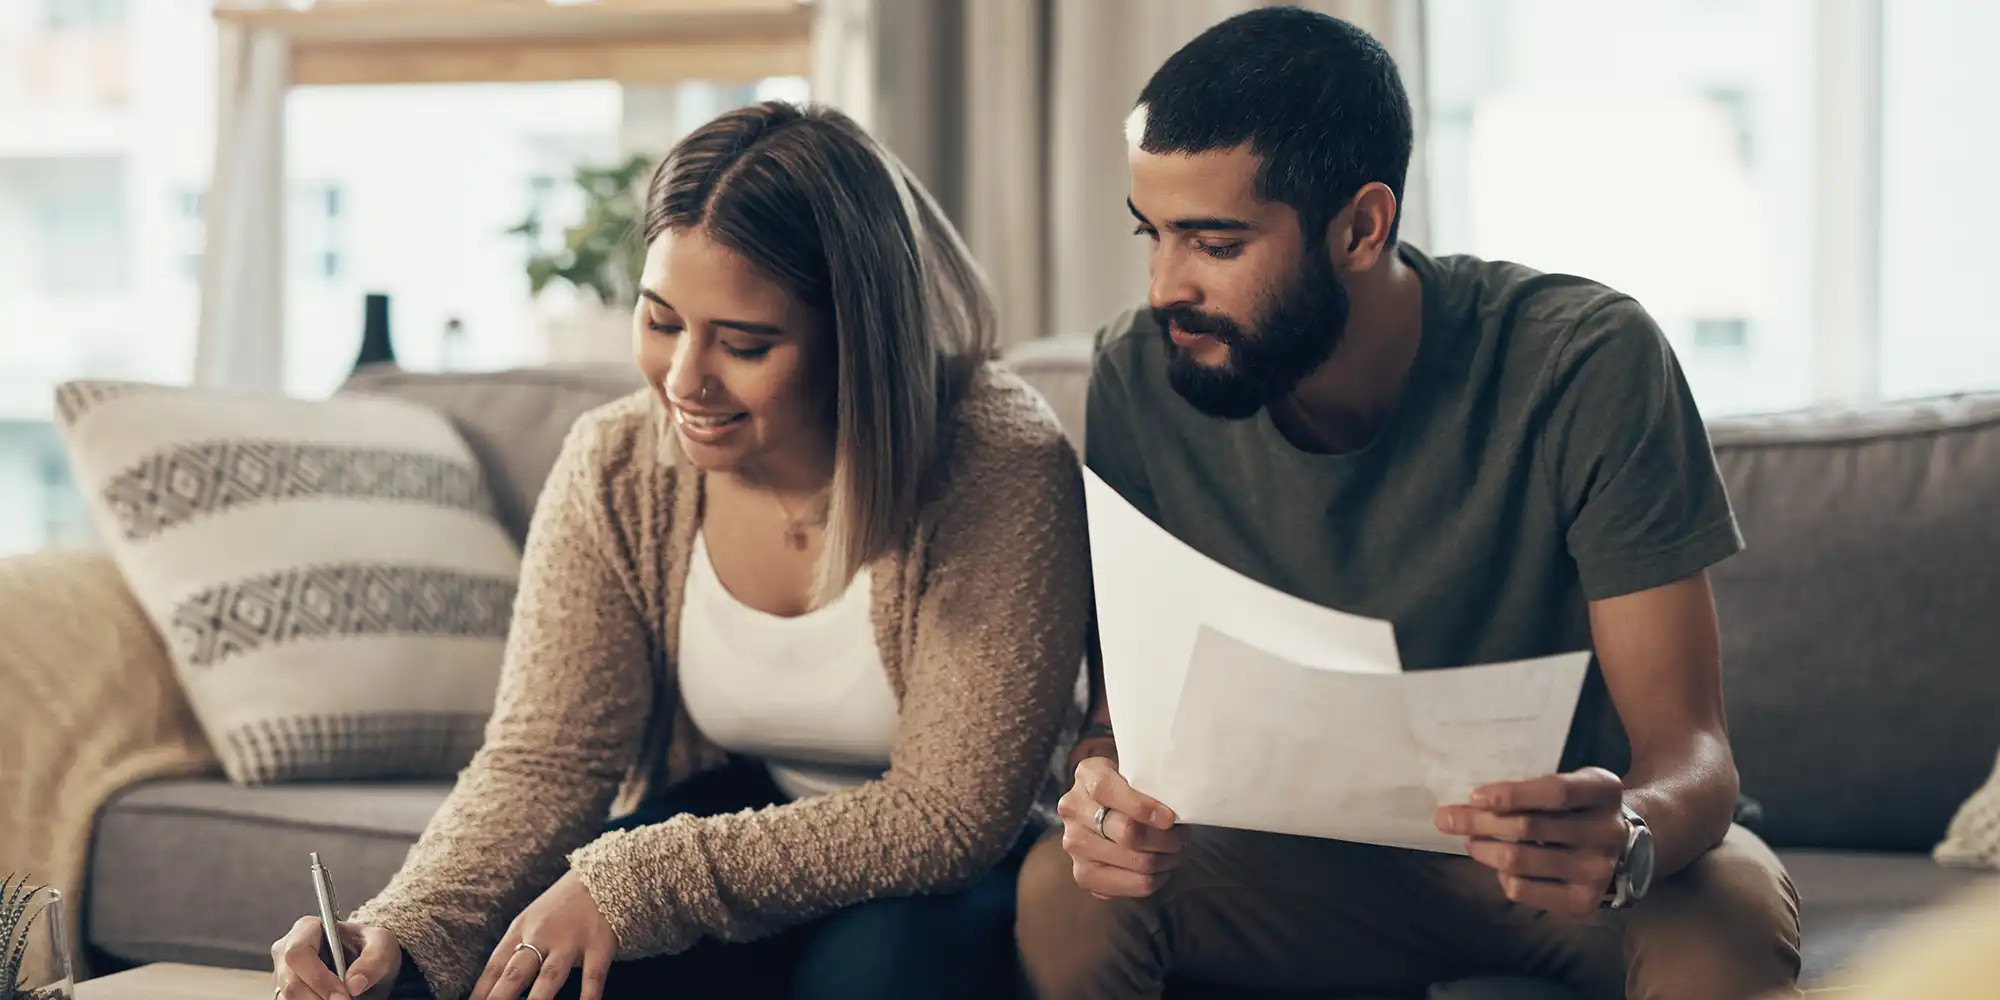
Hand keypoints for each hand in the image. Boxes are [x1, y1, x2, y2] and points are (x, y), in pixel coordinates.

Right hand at [270, 917, 400, 999]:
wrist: (369, 965)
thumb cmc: (370, 947)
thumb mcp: (382, 946)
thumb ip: (372, 960)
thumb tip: (354, 983)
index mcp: (307, 928)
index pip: (299, 953)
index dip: (319, 978)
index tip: (344, 995)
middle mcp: (287, 951)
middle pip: (291, 982)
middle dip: (318, 998)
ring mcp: (284, 975)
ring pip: (289, 998)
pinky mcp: (287, 993)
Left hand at [470, 869, 616, 999]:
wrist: (603, 874)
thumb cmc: (562, 904)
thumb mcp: (532, 919)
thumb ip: (515, 949)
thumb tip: (492, 985)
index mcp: (521, 928)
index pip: (495, 966)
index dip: (481, 991)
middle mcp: (542, 935)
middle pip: (515, 973)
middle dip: (500, 998)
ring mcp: (570, 941)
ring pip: (550, 976)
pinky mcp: (599, 945)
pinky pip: (592, 976)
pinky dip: (588, 996)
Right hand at [1057, 756, 1190, 898]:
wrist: (1101, 806)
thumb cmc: (1128, 785)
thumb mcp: (1134, 767)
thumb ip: (1149, 776)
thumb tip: (1178, 802)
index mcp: (1087, 775)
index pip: (1108, 791)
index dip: (1143, 807)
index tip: (1170, 818)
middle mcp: (1074, 811)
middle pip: (1127, 833)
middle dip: (1166, 838)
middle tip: (1182, 835)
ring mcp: (1075, 846)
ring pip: (1137, 862)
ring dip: (1166, 859)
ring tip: (1176, 851)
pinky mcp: (1085, 876)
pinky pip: (1134, 885)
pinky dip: (1157, 878)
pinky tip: (1161, 867)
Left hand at [1434, 767, 1629, 916]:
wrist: (1624, 847)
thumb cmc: (1580, 807)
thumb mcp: (1572, 782)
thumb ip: (1534, 786)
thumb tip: (1472, 799)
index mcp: (1604, 791)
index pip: (1554, 792)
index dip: (1511, 794)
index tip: (1474, 795)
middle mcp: (1606, 832)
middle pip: (1528, 827)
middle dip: (1478, 821)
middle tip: (1446, 818)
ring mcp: (1597, 871)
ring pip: (1520, 861)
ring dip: (1483, 849)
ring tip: (1469, 840)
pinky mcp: (1584, 901)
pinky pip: (1525, 890)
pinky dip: (1503, 876)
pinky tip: (1500, 866)